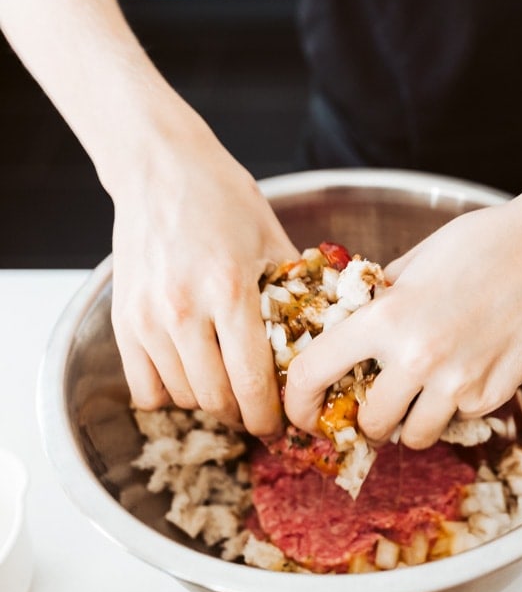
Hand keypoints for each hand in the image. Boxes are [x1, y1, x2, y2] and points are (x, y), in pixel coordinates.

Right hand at [109, 127, 297, 437]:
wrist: (159, 167)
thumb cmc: (222, 197)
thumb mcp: (272, 237)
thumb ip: (297, 288)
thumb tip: (327, 334)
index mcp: (231, 290)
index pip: (252, 382)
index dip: (270, 416)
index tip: (281, 424)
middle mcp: (184, 310)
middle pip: (217, 400)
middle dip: (244, 414)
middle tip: (259, 408)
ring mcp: (147, 318)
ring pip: (183, 397)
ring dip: (210, 402)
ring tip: (228, 386)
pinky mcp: (123, 320)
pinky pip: (144, 388)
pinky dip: (170, 392)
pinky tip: (191, 374)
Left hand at [283, 190, 521, 447]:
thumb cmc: (483, 243)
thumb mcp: (413, 261)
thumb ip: (378, 300)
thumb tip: (348, 325)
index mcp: (386, 318)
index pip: (313, 374)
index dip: (298, 401)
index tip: (302, 410)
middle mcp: (418, 357)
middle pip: (369, 423)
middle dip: (366, 418)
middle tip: (372, 401)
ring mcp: (459, 382)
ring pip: (414, 436)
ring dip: (409, 422)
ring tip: (418, 392)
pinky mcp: (494, 393)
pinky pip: (458, 418)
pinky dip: (453, 406)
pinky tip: (464, 370)